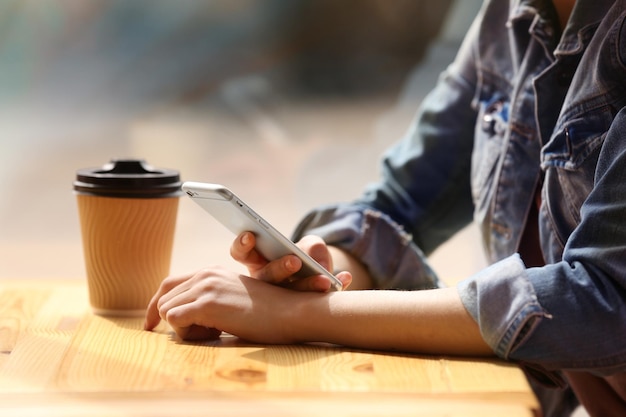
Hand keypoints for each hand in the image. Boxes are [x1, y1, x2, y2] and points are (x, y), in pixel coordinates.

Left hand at [144, 266, 306, 341]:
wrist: (291, 311)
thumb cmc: (269, 312)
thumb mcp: (236, 297)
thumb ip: (212, 298)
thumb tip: (188, 316)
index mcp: (210, 271)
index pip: (168, 284)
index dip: (154, 306)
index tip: (150, 325)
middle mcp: (205, 274)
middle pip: (162, 300)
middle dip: (176, 322)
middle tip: (205, 333)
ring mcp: (206, 287)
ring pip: (166, 311)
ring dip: (183, 329)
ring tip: (213, 332)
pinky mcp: (208, 303)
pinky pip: (174, 320)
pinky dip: (186, 333)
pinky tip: (213, 333)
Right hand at [230, 232, 350, 291]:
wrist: (320, 276)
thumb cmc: (305, 256)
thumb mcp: (308, 245)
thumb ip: (311, 247)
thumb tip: (317, 263)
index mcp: (258, 262)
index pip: (241, 253)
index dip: (242, 245)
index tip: (250, 236)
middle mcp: (264, 286)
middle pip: (266, 278)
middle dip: (280, 268)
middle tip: (295, 261)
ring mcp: (280, 302)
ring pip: (288, 298)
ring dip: (308, 287)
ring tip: (326, 281)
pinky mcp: (303, 311)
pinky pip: (317, 303)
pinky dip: (335, 288)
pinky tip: (346, 278)